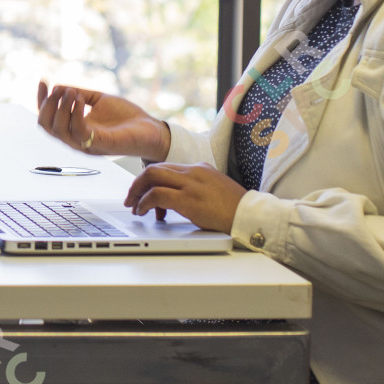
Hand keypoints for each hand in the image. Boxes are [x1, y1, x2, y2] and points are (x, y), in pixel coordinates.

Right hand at [36, 81, 169, 161]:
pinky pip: (79, 131)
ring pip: (59, 130)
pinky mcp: (100, 144)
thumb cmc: (127, 118)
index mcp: (74, 130)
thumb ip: (79, 94)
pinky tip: (80, 100)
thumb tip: (58, 87)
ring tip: (70, 92)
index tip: (43, 81)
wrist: (151, 130)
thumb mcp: (99, 100)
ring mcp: (87, 145)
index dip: (41, 100)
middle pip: (46, 127)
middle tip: (57, 89)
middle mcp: (76, 140)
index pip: (48, 118)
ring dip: (60, 108)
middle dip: (47, 105)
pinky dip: (75, 113)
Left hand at [124, 162, 246, 233]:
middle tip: (131, 197)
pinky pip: (157, 195)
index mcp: (200, 168)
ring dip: (137, 191)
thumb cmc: (236, 209)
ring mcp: (190, 184)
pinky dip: (145, 203)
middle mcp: (193, 172)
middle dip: (137, 183)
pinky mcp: (188, 199)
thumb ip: (197, 188)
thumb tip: (177, 199)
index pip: (167, 167)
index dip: (151, 181)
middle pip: (155, 168)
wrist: (251, 216)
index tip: (145, 192)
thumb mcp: (215, 191)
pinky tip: (143, 212)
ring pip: (151, 177)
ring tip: (134, 206)